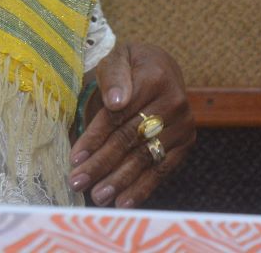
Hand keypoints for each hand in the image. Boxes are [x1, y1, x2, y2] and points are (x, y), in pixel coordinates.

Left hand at [68, 42, 193, 207]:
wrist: (163, 67)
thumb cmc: (132, 65)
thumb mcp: (118, 57)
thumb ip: (113, 76)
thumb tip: (116, 101)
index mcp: (154, 78)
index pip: (118, 115)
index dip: (95, 137)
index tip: (75, 157)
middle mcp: (174, 103)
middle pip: (130, 140)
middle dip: (102, 164)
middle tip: (78, 182)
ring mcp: (183, 126)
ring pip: (146, 158)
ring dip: (120, 181)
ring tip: (97, 196)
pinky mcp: (185, 144)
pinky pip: (162, 169)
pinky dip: (143, 188)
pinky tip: (124, 202)